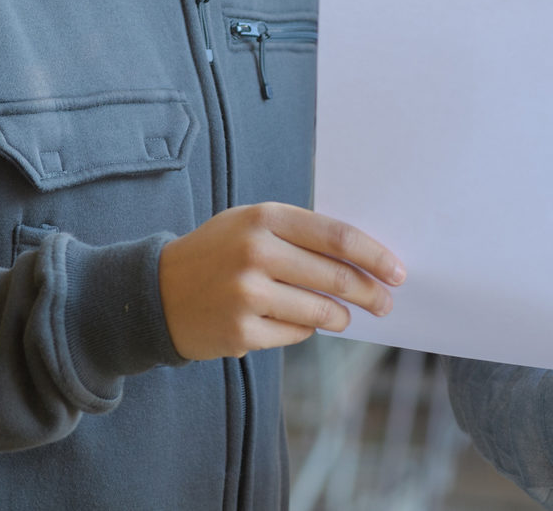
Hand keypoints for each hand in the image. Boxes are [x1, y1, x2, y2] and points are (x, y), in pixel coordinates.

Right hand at [157, 203, 403, 360]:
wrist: (155, 292)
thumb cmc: (216, 254)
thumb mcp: (251, 225)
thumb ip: (300, 234)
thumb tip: (362, 259)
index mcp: (264, 218)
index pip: (337, 237)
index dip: (374, 256)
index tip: (396, 270)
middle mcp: (256, 252)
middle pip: (335, 276)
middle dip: (369, 292)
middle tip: (386, 302)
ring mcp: (247, 294)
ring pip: (320, 311)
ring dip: (340, 316)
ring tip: (342, 316)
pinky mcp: (241, 331)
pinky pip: (295, 335)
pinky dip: (304, 330)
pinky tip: (294, 323)